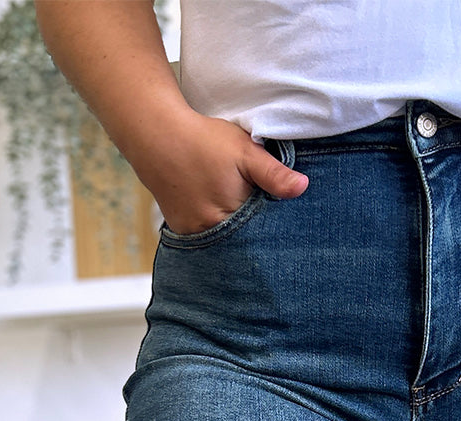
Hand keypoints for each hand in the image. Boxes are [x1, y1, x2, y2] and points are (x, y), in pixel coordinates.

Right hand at [129, 111, 308, 235]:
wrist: (156, 136)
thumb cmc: (204, 141)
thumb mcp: (245, 151)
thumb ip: (274, 173)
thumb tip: (303, 188)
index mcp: (231, 217)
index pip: (262, 235)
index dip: (274, 230)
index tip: (286, 225)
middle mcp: (210, 233)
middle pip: (243, 243)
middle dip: (256, 237)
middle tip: (265, 222)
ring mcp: (193, 235)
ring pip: (225, 243)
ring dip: (236, 236)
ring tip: (241, 218)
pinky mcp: (181, 231)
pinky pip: (207, 239)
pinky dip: (218, 233)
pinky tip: (223, 219)